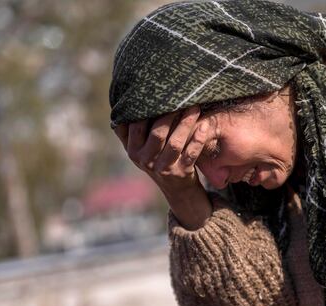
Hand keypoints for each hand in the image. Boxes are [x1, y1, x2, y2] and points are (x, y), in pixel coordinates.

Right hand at [114, 106, 211, 229]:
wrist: (177, 191)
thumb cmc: (158, 161)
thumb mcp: (139, 150)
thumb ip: (129, 132)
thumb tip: (121, 104)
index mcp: (133, 151)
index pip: (136, 126)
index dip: (147, 109)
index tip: (159, 93)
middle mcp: (146, 161)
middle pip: (157, 133)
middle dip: (170, 114)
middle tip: (181, 97)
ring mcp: (164, 168)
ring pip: (175, 142)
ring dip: (186, 123)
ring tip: (194, 107)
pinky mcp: (182, 173)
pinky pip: (191, 153)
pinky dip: (198, 139)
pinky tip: (204, 126)